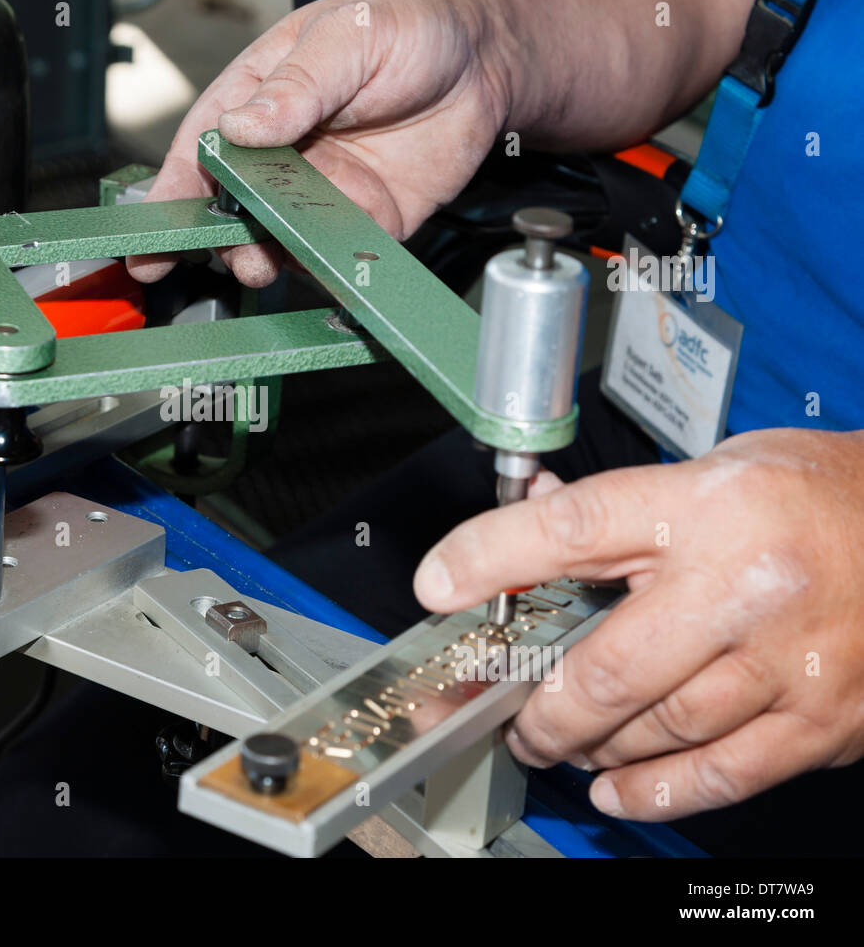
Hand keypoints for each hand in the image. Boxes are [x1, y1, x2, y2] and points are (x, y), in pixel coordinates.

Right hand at [126, 0, 509, 286]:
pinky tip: (321, 266)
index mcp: (259, 99)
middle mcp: (284, 152)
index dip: (171, 196)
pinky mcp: (368, 219)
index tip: (149, 239)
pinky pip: (337, 252)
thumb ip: (296, 86)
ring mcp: (324, 189)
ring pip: (278, 237)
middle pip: (232, 206)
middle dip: (219, 239)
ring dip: (267, 257)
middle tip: (228, 255)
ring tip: (265, 262)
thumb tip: (242, 127)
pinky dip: (324, 266)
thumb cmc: (408, 25)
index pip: (200, 151)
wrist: (486, 55)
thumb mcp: (345, 38)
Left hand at [413, 428, 863, 820]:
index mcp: (709, 508)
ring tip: (560, 740)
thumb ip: (618, 505)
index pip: (571, 530)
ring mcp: (789, 662)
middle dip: (538, 705)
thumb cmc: (815, 496)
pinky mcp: (824, 720)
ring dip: (588, 744)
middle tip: (508, 715)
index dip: (489, 558)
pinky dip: (656, 789)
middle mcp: (747, 585)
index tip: (438, 584)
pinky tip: (615, 788)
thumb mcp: (711, 471)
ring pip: (654, 727)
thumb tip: (532, 514)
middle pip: (605, 665)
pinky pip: (722, 773)